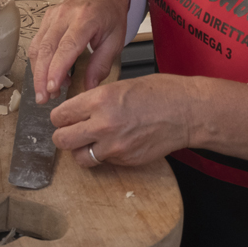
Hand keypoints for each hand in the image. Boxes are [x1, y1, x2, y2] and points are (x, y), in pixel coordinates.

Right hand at [28, 0, 128, 102]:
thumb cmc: (111, 13)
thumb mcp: (116, 39)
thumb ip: (101, 64)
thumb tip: (88, 87)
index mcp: (86, 18)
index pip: (66, 47)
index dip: (57, 70)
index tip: (52, 89)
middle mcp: (65, 15)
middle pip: (46, 49)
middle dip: (42, 77)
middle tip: (44, 99)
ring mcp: (53, 15)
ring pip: (37, 47)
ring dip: (38, 72)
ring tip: (46, 92)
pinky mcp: (46, 18)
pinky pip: (37, 43)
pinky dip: (38, 62)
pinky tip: (47, 75)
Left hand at [52, 74, 195, 167]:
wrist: (188, 111)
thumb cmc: (160, 92)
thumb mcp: (122, 85)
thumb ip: (96, 99)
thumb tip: (77, 109)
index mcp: (100, 100)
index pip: (60, 115)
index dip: (60, 117)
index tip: (63, 117)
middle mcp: (104, 125)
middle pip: (62, 140)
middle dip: (63, 135)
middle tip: (70, 131)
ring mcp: (115, 146)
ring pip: (79, 157)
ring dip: (81, 150)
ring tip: (90, 141)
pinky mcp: (125, 160)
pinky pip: (103, 162)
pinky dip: (105, 155)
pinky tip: (116, 142)